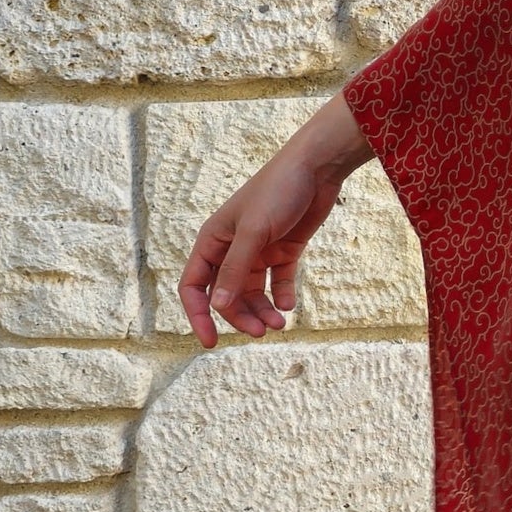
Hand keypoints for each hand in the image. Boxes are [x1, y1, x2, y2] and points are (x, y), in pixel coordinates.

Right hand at [179, 93, 375, 348]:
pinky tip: (288, 304)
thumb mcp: (254, 233)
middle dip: (241, 316)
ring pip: (253, 292)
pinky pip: (278, 281)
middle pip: (227, 295)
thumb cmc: (278, 191)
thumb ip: (235, 270)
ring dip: (262, 310)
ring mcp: (259, 250)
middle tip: (263, 332)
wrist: (316, 168)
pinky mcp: (285, 249)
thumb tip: (218, 306)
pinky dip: (282, 296)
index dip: (199, 315)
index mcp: (213, 240)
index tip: (210, 343)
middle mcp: (232, 247)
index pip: (195, 286)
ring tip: (280, 324)